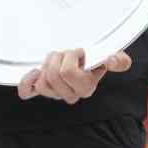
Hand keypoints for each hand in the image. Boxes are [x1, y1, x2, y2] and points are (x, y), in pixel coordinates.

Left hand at [17, 49, 131, 103]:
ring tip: (56, 59)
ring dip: (47, 64)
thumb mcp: (111, 56)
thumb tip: (111, 61)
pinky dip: (27, 81)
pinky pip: (28, 92)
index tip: (79, 52)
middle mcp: (71, 94)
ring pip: (42, 82)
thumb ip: (119, 61)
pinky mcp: (40, 90)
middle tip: (65, 53)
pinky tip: (34, 72)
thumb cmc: (95, 57)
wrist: (83, 57)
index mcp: (86, 87)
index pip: (67, 73)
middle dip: (58, 58)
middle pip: (53, 75)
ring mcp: (54, 93)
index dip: (70, 57)